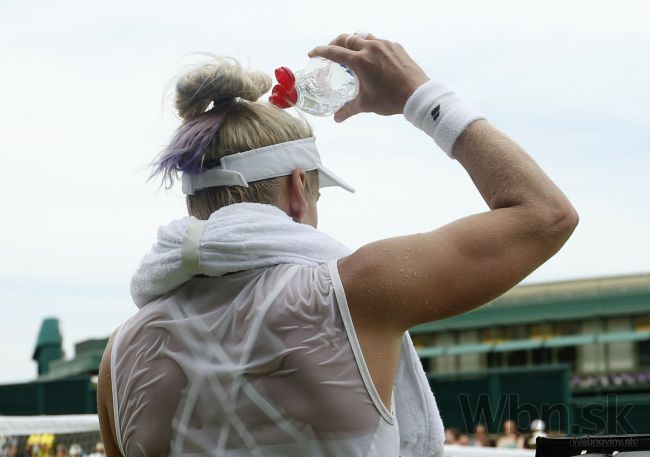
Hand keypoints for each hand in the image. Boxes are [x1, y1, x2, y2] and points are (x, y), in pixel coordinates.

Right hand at [308, 33, 428, 121]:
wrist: (417, 94)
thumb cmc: (390, 99)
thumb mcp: (366, 104)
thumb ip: (348, 109)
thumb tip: (337, 118)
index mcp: (360, 61)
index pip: (334, 51)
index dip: (320, 51)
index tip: (313, 54)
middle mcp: (370, 48)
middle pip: (346, 38)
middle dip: (335, 43)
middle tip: (330, 51)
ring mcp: (384, 45)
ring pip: (363, 36)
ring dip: (353, 41)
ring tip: (350, 51)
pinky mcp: (395, 46)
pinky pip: (378, 41)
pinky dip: (370, 45)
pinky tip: (371, 57)